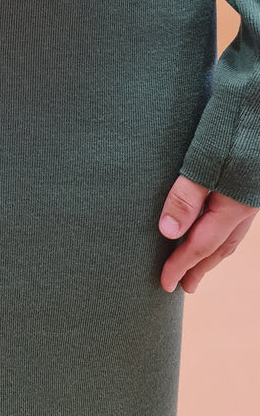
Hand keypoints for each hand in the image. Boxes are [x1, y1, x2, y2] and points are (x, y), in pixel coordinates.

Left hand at [158, 174, 257, 293]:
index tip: (165, 283)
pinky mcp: (247, 183)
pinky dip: (219, 231)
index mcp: (235, 206)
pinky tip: (210, 225)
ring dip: (212, 252)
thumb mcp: (201, 162)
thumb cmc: (231, 129)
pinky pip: (233, 219)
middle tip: (184, 286)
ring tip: (198, 264)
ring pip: (230, 234)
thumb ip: (185, 197)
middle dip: (200, 268)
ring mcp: (250, 194)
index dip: (181, 265)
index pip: (202, 245)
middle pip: (221, 246)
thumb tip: (167, 232)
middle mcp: (247, 204)